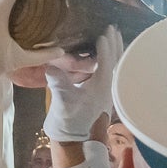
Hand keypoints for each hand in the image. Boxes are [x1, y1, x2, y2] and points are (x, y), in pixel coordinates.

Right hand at [45, 27, 119, 143]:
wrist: (72, 139)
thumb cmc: (68, 120)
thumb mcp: (61, 100)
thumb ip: (58, 82)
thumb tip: (50, 65)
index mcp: (101, 87)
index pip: (107, 63)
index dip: (106, 47)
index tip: (104, 33)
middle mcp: (108, 88)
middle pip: (116, 62)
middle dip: (115, 44)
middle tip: (113, 28)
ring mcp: (107, 91)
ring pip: (116, 67)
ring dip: (115, 51)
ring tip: (114, 36)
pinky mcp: (103, 94)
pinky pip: (111, 72)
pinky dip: (111, 60)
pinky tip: (106, 55)